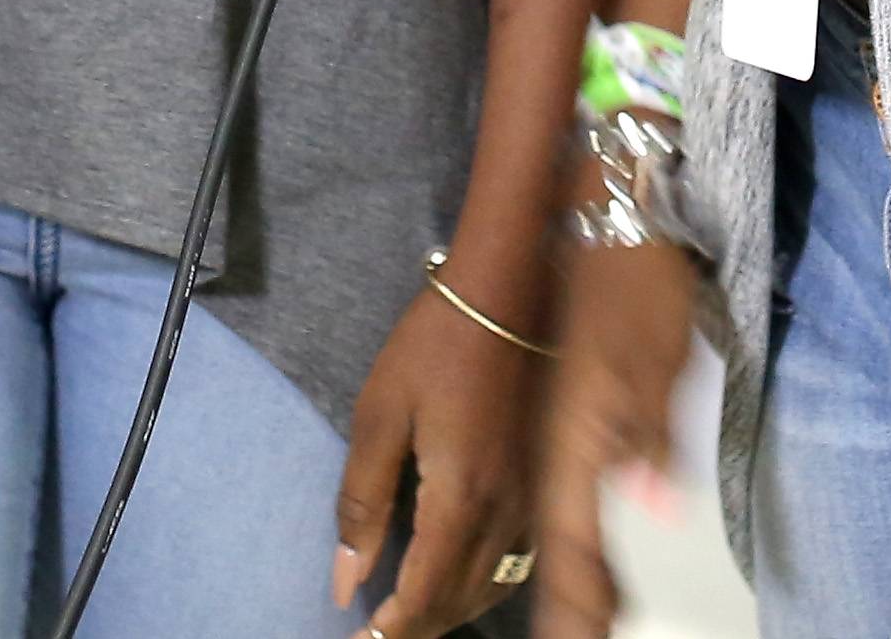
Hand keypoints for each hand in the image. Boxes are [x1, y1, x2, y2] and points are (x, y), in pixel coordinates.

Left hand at [335, 269, 545, 635]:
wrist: (510, 286)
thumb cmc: (438, 341)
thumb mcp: (379, 414)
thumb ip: (362, 504)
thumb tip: (345, 581)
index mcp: (462, 497)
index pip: (424, 596)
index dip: (388, 629)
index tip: (357, 638)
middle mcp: (507, 511)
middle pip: (461, 604)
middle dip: (415, 628)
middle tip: (374, 631)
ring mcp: (533, 499)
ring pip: (495, 589)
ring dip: (451, 612)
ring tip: (408, 614)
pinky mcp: (544, 482)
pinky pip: (518, 561)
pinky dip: (484, 586)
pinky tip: (460, 578)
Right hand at [532, 237, 699, 636]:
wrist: (604, 221)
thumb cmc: (633, 288)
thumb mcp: (655, 360)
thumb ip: (650, 440)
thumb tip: (653, 509)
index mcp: (570, 443)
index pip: (573, 549)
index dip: (580, 606)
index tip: (594, 637)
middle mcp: (552, 449)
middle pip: (560, 550)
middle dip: (573, 607)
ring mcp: (555, 434)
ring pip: (557, 527)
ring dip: (574, 581)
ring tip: (591, 624)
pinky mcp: (565, 417)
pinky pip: (562, 498)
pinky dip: (576, 541)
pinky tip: (590, 556)